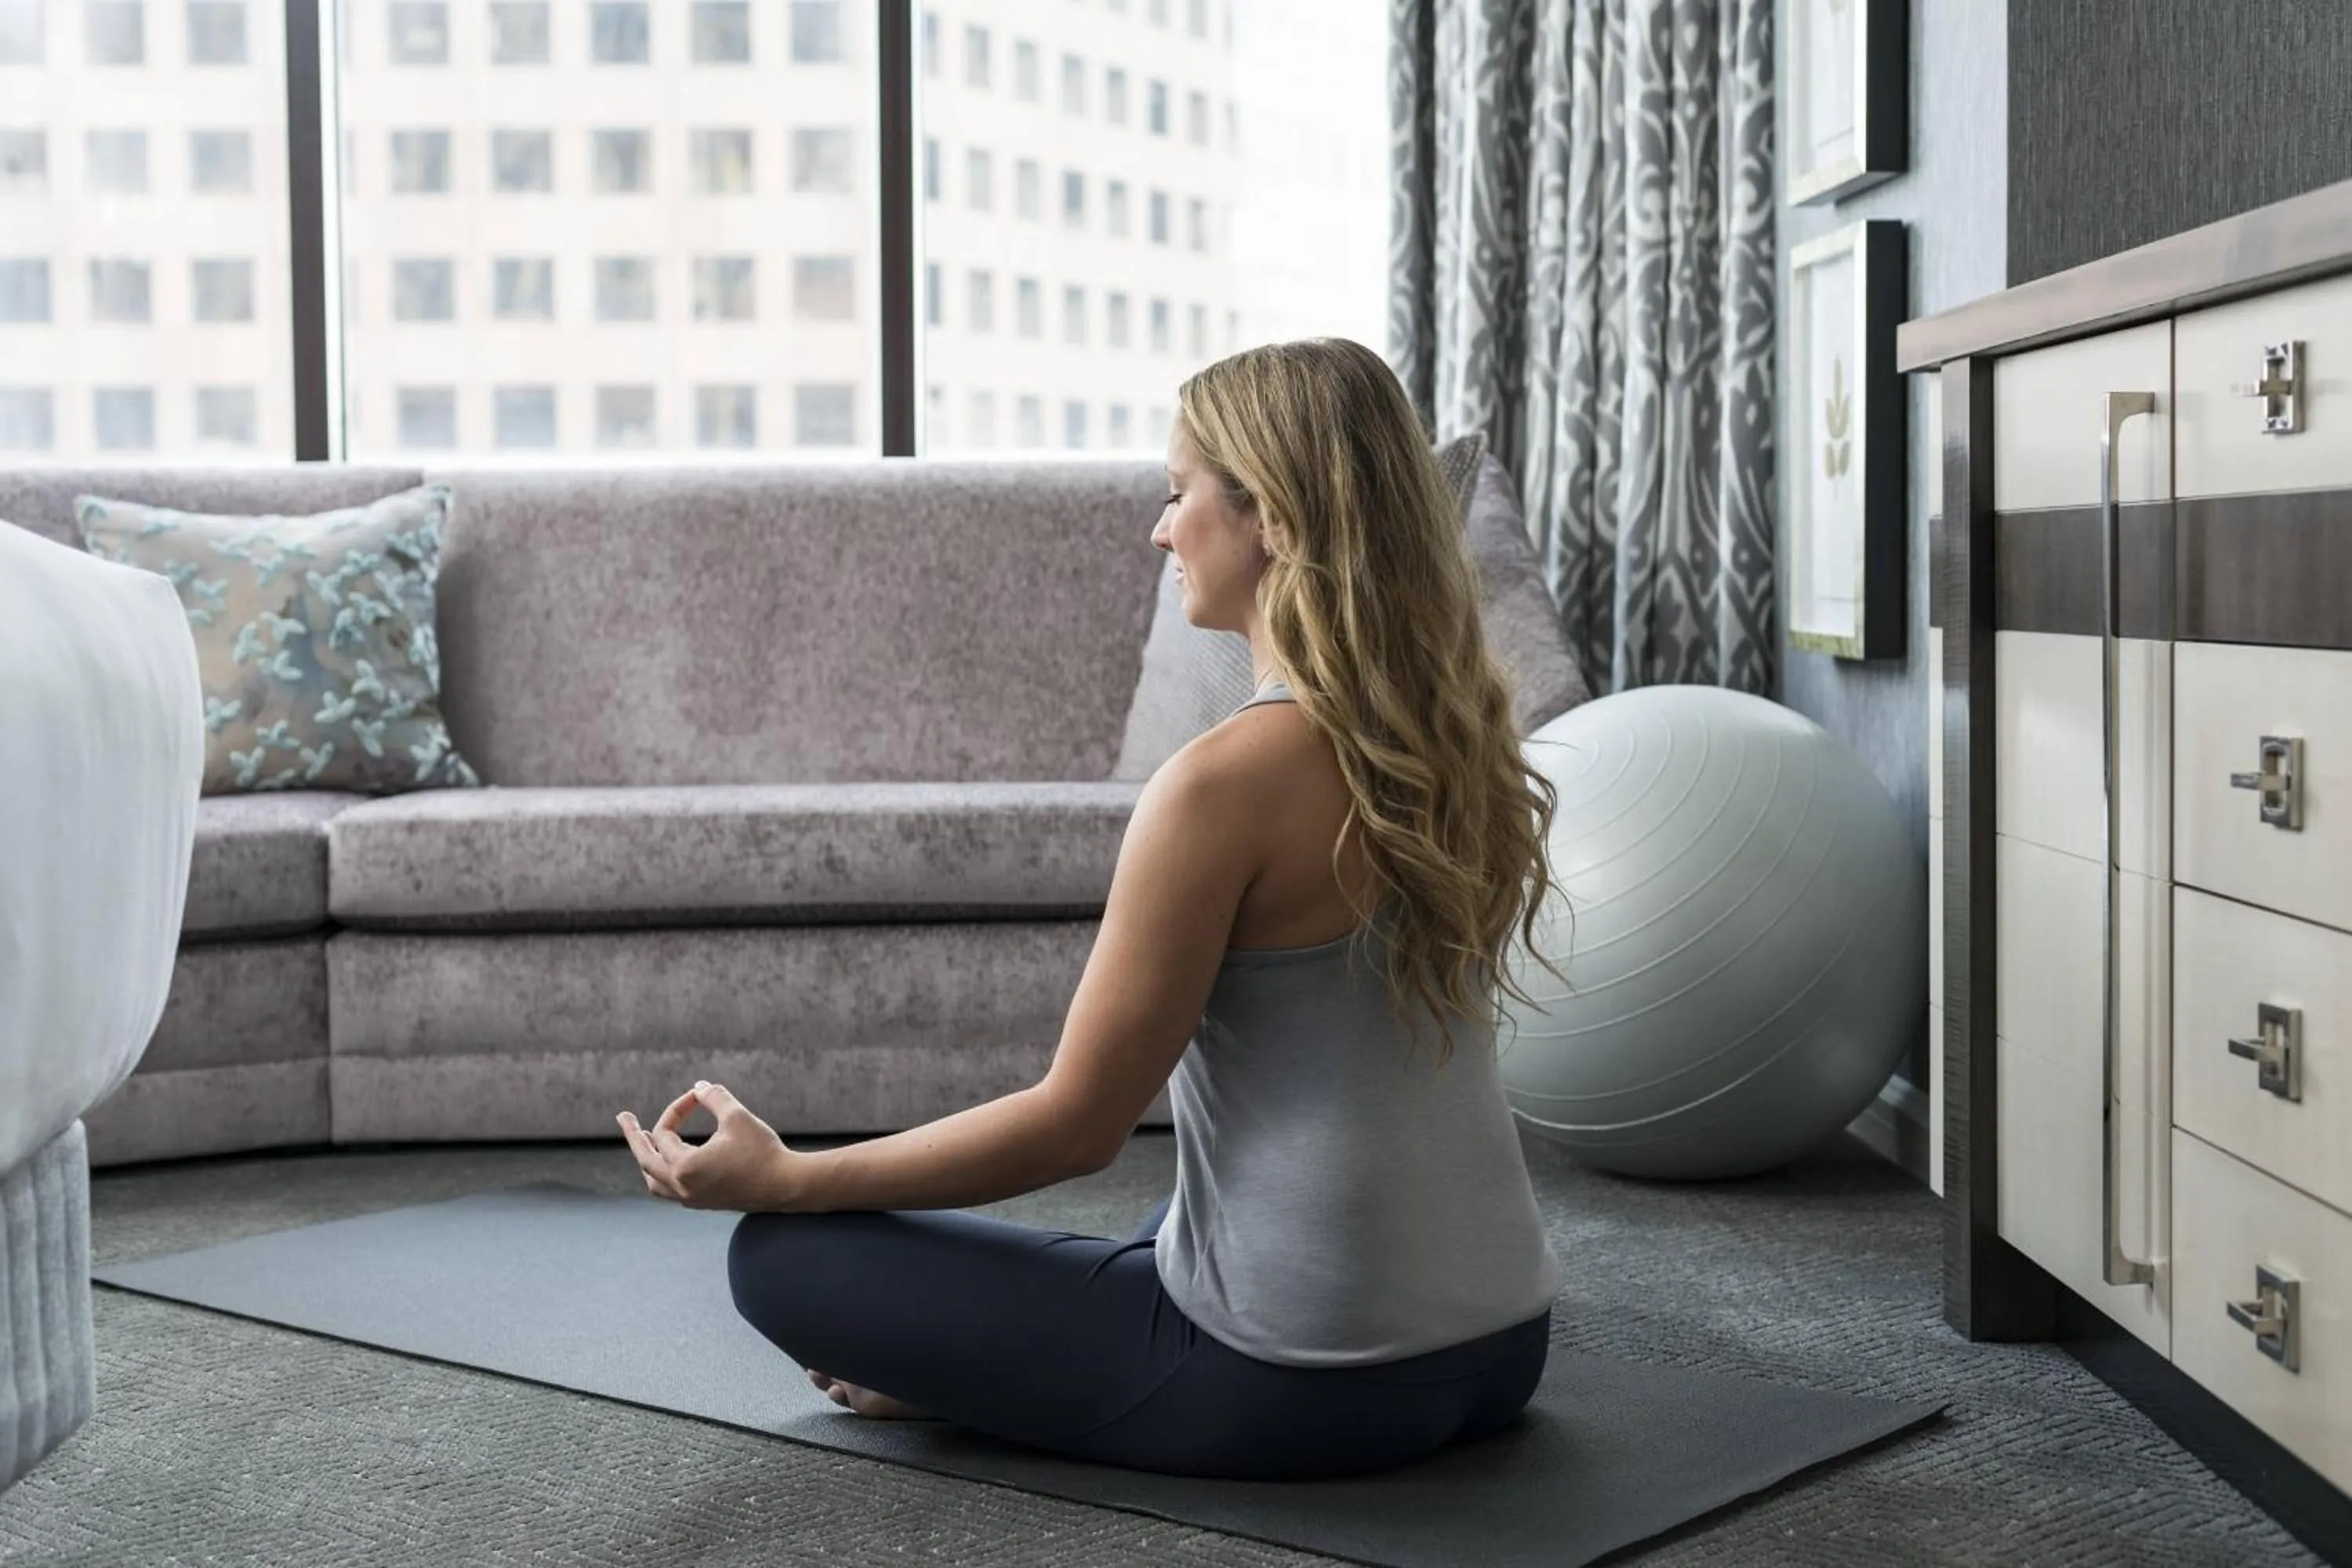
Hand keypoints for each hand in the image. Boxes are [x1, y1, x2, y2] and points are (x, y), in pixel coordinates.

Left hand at [617, 1080, 802, 1212]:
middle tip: (623, 1117)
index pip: (665, 1133)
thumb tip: (699, 1087)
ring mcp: (691, 1198)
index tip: (696, 1096)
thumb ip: (714, 1097)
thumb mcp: (737, 1116)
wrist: (786, 1186)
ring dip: (646, 1159)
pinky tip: (669, 1162)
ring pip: (654, 1181)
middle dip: (634, 1135)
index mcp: (684, 1166)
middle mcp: (682, 1186)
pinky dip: (661, 1173)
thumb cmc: (762, 1151)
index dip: (678, 1109)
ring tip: (644, 1142)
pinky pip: (669, 1190)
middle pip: (645, 1159)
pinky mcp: (703, 1203)